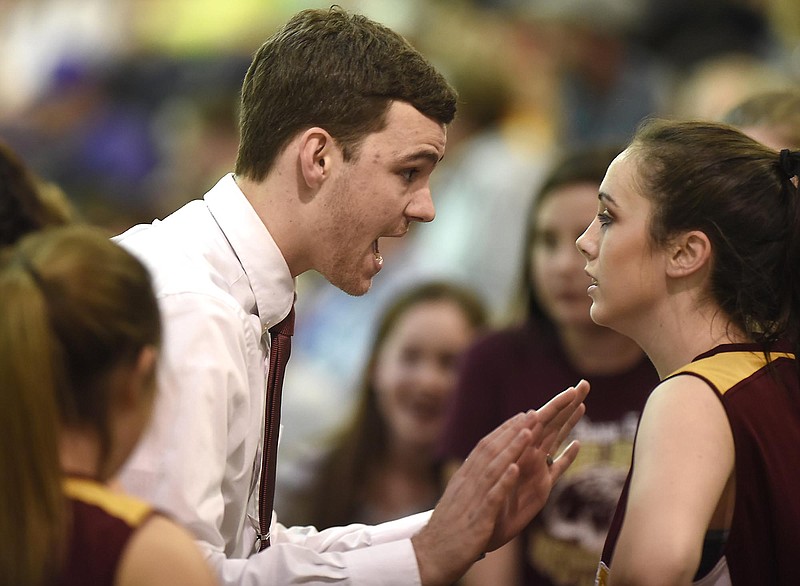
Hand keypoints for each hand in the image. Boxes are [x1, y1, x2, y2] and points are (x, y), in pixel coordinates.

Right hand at [411, 380, 588, 585]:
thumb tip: (485, 464)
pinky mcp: (477, 519)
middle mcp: (468, 482)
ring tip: (529, 432)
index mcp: (466, 477)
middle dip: (514, 431)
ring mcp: (472, 499)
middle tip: (534, 412)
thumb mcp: (461, 497)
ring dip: (512, 448)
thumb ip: (473, 480)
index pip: (486, 446)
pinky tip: (515, 469)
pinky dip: (503, 482)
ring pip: (493, 468)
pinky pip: (491, 497)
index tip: (523, 415)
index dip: (506, 429)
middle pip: (492, 450)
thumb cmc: (450, 527)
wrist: (431, 554)